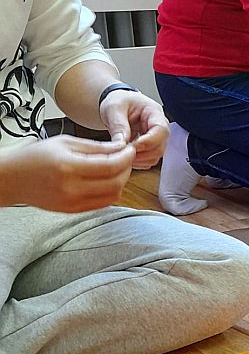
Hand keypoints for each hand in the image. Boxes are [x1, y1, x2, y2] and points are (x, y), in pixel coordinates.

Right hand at [0, 135, 135, 211]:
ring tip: (116, 168)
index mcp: (69, 167)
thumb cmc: (35, 157)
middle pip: (116, 183)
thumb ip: (95, 147)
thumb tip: (120, 147)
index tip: (130, 149)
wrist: (13, 179)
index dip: (126, 157)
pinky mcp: (73, 211)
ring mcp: (73, 203)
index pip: (111, 166)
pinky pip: (102, 204)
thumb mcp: (65, 142)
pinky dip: (111, 192)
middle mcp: (72, 188)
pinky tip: (106, 180)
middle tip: (125, 158)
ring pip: (113, 196)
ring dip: (121, 182)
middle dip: (126, 169)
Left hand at [99, 90, 168, 168]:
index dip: (148, 141)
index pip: (160, 130)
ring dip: (139, 159)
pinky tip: (126, 156)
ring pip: (155, 156)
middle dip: (141, 153)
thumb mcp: (114, 108)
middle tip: (123, 152)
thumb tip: (121, 144)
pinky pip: (149, 160)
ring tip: (122, 154)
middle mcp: (160, 127)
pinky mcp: (152, 148)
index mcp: (154, 112)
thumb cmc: (119, 102)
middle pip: (160, 146)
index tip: (133, 146)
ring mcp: (157, 139)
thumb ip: (118, 125)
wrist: (118, 106)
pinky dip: (138, 162)